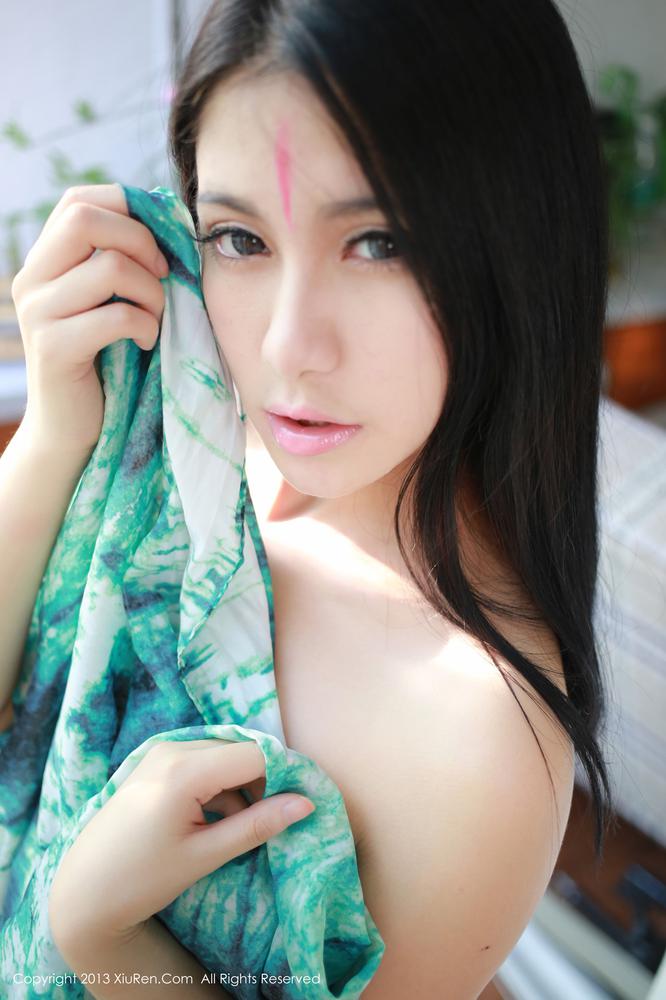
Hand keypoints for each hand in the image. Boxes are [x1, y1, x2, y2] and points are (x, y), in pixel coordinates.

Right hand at [10, 183, 168, 454]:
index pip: (78, 200)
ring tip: (155, 317)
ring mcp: (38, 313)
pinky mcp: (54, 348)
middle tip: (162, 276)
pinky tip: (147, 342)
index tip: (157, 245)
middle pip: (85, 219)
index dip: (127, 208)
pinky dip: (146, 326)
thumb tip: (170, 219)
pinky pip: (116, 316)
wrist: (72, 429)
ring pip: (110, 268)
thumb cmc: (106, 362)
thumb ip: (121, 262)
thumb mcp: (109, 302)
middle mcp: (32, 279)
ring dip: (152, 292)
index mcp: (45, 260)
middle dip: (141, 241)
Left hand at [48, 738, 314, 959]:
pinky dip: (217, 786)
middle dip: (262, 782)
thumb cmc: (142, 879)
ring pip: (222, 756)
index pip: (255, 755)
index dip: (284, 776)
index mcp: (184, 769)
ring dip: (239, 786)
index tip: (301, 804)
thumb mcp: (205, 854)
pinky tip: (212, 821)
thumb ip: (258, 825)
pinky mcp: (154, 762)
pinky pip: (201, 761)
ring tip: (235, 829)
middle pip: (239, 751)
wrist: (83, 893)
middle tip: (272, 821)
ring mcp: (159, 752)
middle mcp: (172, 748)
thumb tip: (306, 804)